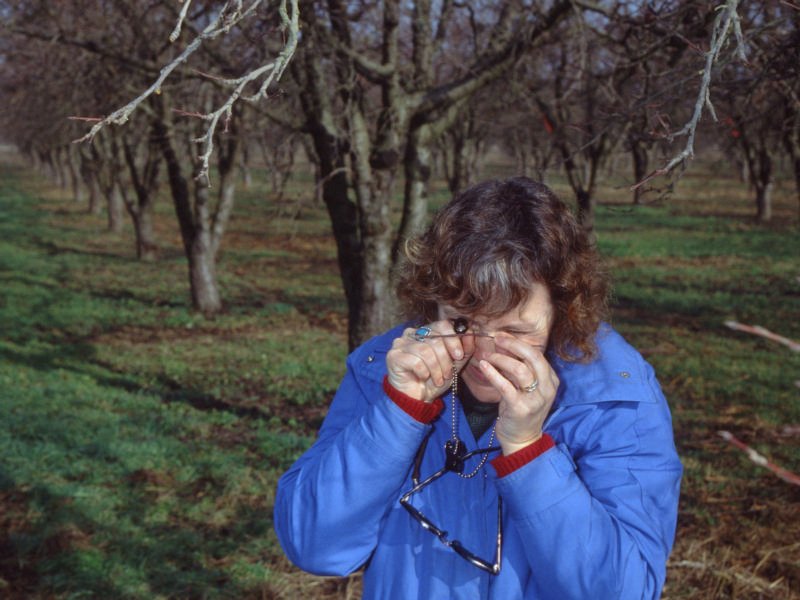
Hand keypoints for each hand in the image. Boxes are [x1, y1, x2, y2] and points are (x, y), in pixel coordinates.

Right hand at [386, 320, 473, 402]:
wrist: (417, 398)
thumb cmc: (434, 379)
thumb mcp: (454, 364)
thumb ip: (464, 348)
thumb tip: (471, 333)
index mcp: (426, 331)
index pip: (442, 324)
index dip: (453, 339)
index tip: (459, 356)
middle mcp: (411, 333)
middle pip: (436, 339)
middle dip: (446, 360)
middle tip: (448, 373)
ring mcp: (400, 343)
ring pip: (426, 351)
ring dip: (436, 369)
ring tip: (438, 379)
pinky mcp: (393, 356)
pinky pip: (416, 361)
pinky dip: (424, 373)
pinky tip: (423, 378)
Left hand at [478, 332, 558, 454]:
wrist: (522, 440)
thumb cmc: (521, 410)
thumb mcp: (525, 388)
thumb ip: (519, 369)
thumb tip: (504, 346)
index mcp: (550, 380)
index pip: (537, 354)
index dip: (518, 342)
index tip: (502, 336)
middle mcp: (547, 388)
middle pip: (533, 357)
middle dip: (513, 344)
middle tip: (497, 338)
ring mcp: (535, 400)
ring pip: (520, 369)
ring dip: (500, 359)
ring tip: (486, 356)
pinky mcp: (521, 409)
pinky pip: (506, 386)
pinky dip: (493, 374)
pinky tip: (484, 366)